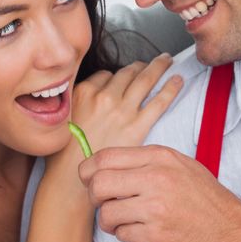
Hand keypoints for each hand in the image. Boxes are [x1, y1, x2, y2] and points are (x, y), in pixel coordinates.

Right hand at [67, 53, 183, 155]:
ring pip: (144, 80)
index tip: (127, 76)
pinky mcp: (137, 126)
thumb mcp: (62, 120)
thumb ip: (78, 105)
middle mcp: (103, 97)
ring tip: (167, 61)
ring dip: (158, 67)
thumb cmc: (65, 156)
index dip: (118, 76)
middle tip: (153, 62)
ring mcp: (121, 111)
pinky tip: (177, 80)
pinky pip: (159, 101)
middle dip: (142, 66)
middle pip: (127, 73)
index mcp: (82, 93)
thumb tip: (91, 102)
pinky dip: (170, 88)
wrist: (72, 180)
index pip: (106, 75)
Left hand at [79, 145, 240, 241]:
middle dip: (94, 198)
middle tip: (105, 204)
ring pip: (106, 213)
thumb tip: (105, 166)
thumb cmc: (207, 201)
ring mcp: (157, 208)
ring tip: (124, 222)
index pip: (105, 157)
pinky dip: (127, 236)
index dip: (89, 171)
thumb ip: (147, 162)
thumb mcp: (182, 167)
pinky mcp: (157, 235)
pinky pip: (122, 234)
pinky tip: (143, 233)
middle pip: (98, 184)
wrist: (234, 233)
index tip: (91, 181)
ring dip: (109, 221)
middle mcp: (157, 178)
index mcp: (161, 158)